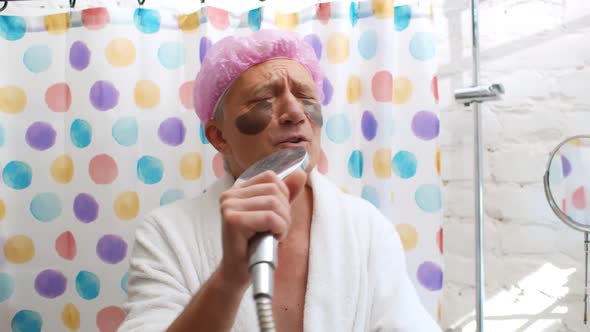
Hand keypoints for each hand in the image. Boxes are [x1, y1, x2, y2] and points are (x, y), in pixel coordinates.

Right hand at [217, 169, 306, 287]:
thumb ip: (286, 194)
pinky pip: (269, 217)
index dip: (283, 197)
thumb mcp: (274, 215)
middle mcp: (230, 194)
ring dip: (283, 223)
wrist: (238, 271)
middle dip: (285, 212)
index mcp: (238, 190)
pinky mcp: (232, 219)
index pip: (271, 178)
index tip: (277, 217)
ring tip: (274, 235)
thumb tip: (301, 173)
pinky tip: (271, 239)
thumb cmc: (255, 245)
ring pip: (273, 203)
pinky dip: (278, 229)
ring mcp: (229, 206)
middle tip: (277, 230)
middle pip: (274, 190)